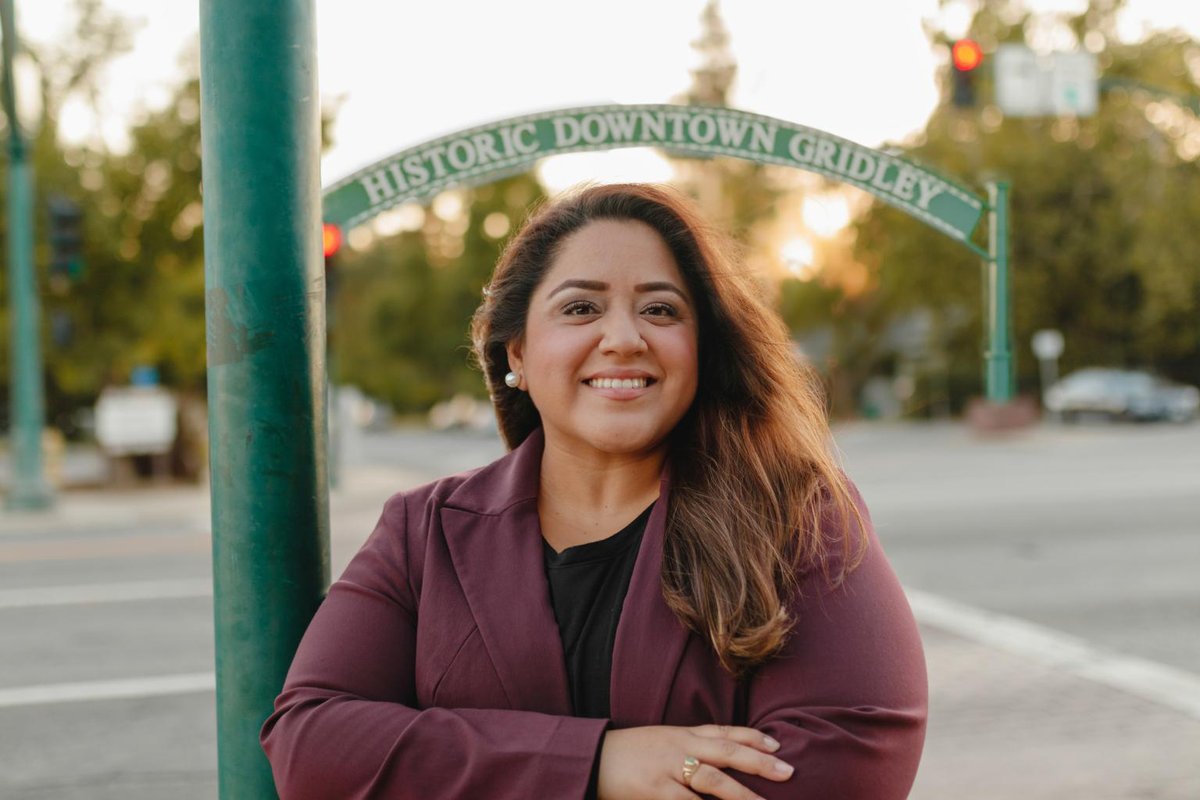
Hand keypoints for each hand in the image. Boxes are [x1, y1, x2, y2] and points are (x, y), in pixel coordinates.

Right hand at [596, 724, 792, 799]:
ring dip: (742, 796)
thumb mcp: (661, 742)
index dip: (753, 738)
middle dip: (759, 762)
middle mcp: (679, 747)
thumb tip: (722, 759)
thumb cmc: (628, 753)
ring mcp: (668, 769)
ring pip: (713, 781)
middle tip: (788, 772)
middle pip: (726, 752)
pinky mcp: (655, 791)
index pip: (724, 732)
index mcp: (682, 734)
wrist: (590, 757)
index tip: (777, 746)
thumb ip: (690, 747)